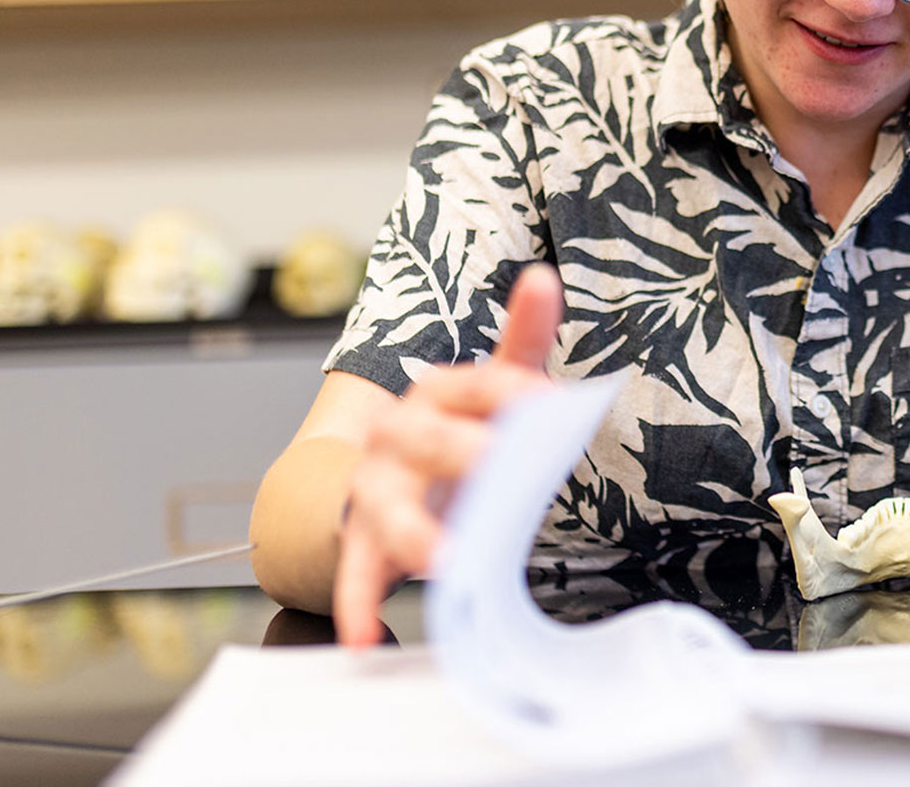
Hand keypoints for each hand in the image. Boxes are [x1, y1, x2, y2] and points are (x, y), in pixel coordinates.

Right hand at [332, 263, 563, 646]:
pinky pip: (357, 575)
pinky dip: (358, 605)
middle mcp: (400, 434)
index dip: (513, 392)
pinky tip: (366, 633)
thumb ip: (523, 336)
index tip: (551, 404)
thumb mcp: (494, 383)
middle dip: (460, 453)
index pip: (480, 384)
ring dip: (415, 536)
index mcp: (441, 392)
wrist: (385, 474)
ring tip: (446, 560)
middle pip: (427, 440)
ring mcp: (377, 490)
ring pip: (389, 511)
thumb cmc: (457, 428)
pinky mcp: (363, 541)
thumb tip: (543, 277)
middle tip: (498, 467)